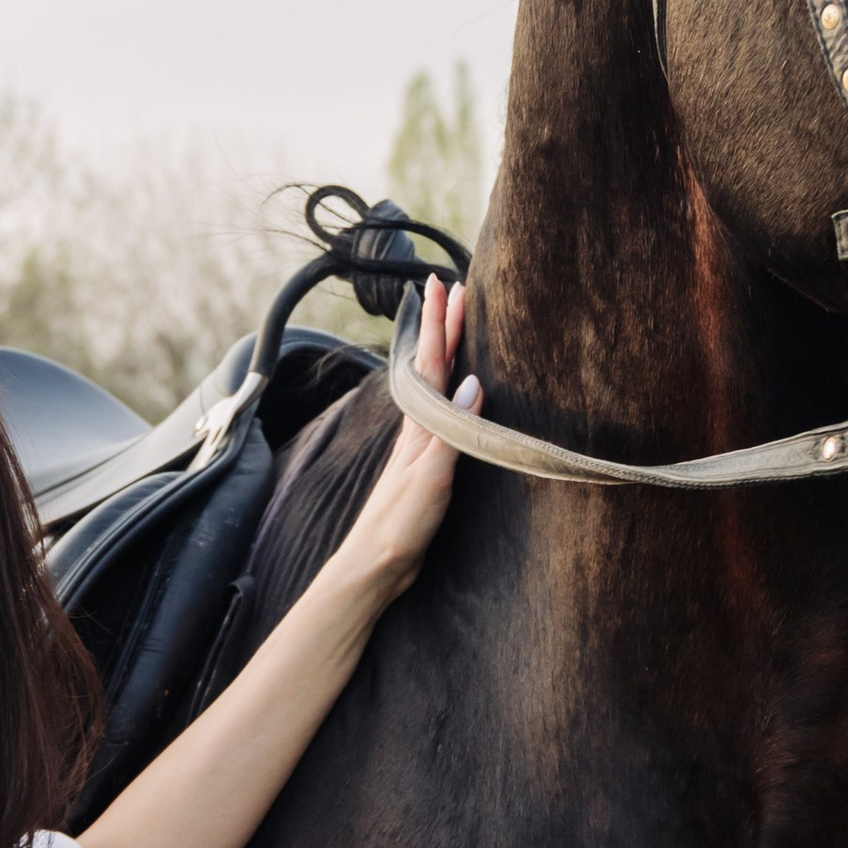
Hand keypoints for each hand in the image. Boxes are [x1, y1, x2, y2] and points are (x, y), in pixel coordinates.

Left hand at [328, 275, 478, 605]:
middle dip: (444, 325)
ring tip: (457, 326)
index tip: (444, 283)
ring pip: (436, 384)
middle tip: (454, 287)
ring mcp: (421, 444)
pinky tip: (455, 392)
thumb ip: (453, 432)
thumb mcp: (431, 477)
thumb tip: (471, 383)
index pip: (432, 361)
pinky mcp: (427, 464)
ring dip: (447, 351)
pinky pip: (442, 411)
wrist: (376, 563)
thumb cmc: (401, 524)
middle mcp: (418, 427)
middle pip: (433, 364)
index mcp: (419, 425)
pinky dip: (451, 388)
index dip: (439, 322)